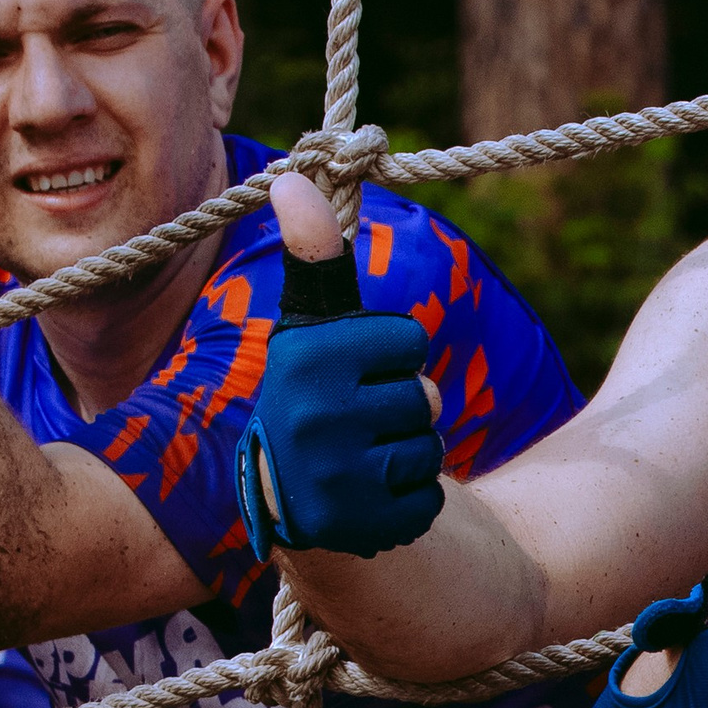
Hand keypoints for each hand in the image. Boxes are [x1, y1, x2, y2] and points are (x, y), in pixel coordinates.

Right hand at [236, 174, 446, 560]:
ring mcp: (332, 480)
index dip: (392, 353)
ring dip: (407, 453)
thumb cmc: (310, 393)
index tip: (353, 371)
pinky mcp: (356, 530)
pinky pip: (427, 499)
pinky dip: (407, 500)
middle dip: (402, 406)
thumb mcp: (311, 323)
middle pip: (424, 395)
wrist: (280, 496)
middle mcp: (311, 419)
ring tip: (360, 456)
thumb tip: (294, 177)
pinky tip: (368, 495)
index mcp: (302, 358)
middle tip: (356, 421)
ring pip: (427, 448)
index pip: (409, 340)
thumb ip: (314, 254)